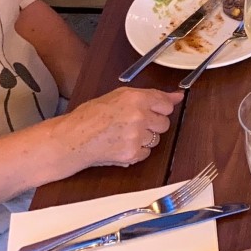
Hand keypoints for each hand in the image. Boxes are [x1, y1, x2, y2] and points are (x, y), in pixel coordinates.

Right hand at [58, 86, 182, 169]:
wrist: (73, 139)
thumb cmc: (91, 116)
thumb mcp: (119, 96)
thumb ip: (151, 96)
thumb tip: (177, 96)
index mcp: (136, 98)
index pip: (166, 104)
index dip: (160, 108)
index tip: (155, 111)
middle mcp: (139, 116)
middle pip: (164, 123)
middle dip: (153, 124)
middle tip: (134, 123)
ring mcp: (136, 136)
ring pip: (156, 139)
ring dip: (145, 138)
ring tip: (124, 134)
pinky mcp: (132, 154)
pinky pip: (146, 153)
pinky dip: (137, 151)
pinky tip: (122, 145)